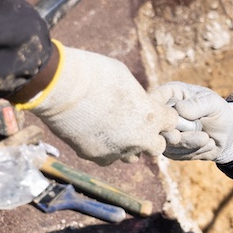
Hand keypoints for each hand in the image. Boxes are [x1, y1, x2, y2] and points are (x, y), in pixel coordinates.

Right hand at [25, 44, 177, 164]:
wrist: (60, 88)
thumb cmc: (94, 74)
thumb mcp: (126, 79)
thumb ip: (138, 98)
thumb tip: (138, 104)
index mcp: (152, 116)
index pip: (172, 122)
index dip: (163, 114)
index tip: (152, 108)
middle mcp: (139, 139)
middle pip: (157, 147)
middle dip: (150, 137)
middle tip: (135, 124)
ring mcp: (118, 151)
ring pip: (131, 157)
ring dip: (127, 146)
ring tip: (112, 129)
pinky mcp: (95, 157)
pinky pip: (107, 157)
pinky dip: (104, 148)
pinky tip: (93, 132)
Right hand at [150, 82, 232, 163]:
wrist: (225, 134)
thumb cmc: (217, 112)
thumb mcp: (213, 103)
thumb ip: (197, 104)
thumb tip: (179, 109)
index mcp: (170, 94)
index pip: (154, 99)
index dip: (162, 112)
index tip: (182, 120)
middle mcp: (162, 113)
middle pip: (157, 125)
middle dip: (180, 134)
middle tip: (203, 136)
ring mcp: (164, 132)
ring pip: (167, 142)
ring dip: (191, 144)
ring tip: (208, 139)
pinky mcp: (168, 148)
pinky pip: (174, 154)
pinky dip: (192, 152)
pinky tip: (206, 145)